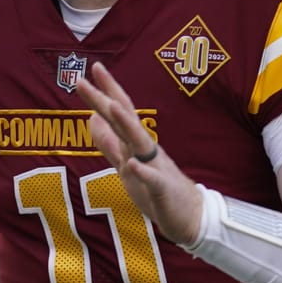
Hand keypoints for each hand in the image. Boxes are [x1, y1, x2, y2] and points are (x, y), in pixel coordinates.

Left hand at [76, 62, 202, 244]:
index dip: (106, 91)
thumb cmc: (157, 189)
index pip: (119, 112)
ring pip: (140, 142)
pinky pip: (152, 180)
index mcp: (135, 144)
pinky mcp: (163, 190)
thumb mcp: (126, 164)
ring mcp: (156, 168)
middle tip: (92, 73)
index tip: (93, 67)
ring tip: (112, 106)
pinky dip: (142, 171)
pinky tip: (131, 164)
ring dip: (127, 124)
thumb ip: (109, 143)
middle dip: (107, 97)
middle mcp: (146, 149)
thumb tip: (91, 119)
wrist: (190, 215)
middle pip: (125, 119)